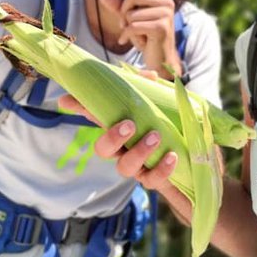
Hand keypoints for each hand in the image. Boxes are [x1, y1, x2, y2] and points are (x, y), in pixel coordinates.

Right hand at [57, 96, 181, 194]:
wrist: (191, 153)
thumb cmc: (170, 125)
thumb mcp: (163, 103)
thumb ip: (154, 89)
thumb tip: (151, 76)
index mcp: (121, 127)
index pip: (96, 116)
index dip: (80, 108)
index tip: (65, 101)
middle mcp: (123, 149)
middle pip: (103, 149)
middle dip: (112, 138)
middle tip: (129, 124)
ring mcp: (137, 166)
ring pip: (125, 167)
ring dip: (139, 152)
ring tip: (155, 136)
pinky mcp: (154, 180)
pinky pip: (152, 180)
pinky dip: (161, 169)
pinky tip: (171, 156)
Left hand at [100, 0, 180, 76]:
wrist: (160, 60)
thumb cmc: (145, 36)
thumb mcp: (129, 18)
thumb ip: (117, 5)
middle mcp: (166, 0)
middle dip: (124, 13)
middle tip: (132, 26)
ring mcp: (166, 12)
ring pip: (129, 13)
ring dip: (127, 27)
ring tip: (139, 35)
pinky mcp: (161, 26)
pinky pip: (132, 25)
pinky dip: (129, 36)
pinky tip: (139, 42)